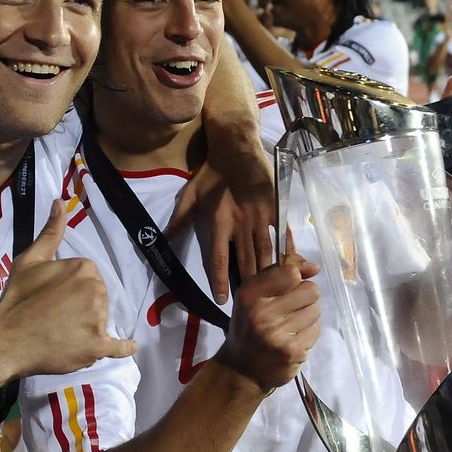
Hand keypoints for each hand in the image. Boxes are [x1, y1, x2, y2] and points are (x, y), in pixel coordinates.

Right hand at [0, 201, 134, 375]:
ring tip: (63, 333)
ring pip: (102, 320)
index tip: (54, 297)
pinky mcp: (97, 346)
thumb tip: (61, 202)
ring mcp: (98, 320)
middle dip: (83, 305)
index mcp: (84, 268)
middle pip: (98, 297)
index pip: (89, 276)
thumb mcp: (30, 260)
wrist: (7, 338)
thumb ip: (51, 232)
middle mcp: (96, 291)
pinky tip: (129, 346)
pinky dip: (124, 347)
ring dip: (89, 326)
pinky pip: (118, 347)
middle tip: (57, 316)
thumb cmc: (17, 298)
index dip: (72, 287)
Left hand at [170, 153, 275, 304]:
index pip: (219, 258)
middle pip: (245, 261)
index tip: (223, 299)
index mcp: (219, 221)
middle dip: (249, 284)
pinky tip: (290, 266)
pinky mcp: (275, 209)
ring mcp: (261, 217)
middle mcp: (241, 223)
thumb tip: (161, 239)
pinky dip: (287, 251)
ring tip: (271, 293)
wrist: (236, 147)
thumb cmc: (211, 173)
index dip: (220, 280)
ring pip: (266, 252)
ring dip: (268, 273)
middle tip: (252, 304)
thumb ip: (178, 219)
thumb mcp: (190, 194)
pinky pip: (283, 234)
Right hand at [214, 253, 321, 393]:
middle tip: (288, 311)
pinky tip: (292, 341)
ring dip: (306, 318)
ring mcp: (277, 334)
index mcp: (249, 294)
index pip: (291, 273)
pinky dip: (307, 335)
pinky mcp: (292, 351)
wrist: (241, 370)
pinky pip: (315, 331)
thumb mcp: (255, 295)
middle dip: (304, 299)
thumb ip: (282, 273)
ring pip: (315, 311)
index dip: (294, 279)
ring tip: (289, 327)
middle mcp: (261, 313)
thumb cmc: (249, 325)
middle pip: (310, 290)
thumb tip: (315, 267)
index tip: (285, 290)